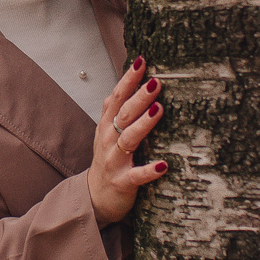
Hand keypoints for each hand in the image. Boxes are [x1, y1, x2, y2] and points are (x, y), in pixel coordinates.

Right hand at [88, 56, 165, 223]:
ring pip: (128, 140)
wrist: (95, 197)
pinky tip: (164, 165)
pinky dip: (150, 170)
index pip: (116, 98)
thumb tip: (127, 81)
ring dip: (143, 124)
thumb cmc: (108, 160)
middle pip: (123, 115)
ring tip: (158, 109)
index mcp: (107, 126)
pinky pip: (137, 175)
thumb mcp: (107, 132)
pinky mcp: (123, 182)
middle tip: (156, 82)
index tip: (142, 62)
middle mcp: (108, 141)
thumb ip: (115, 110)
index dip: (127, 80)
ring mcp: (114, 161)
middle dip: (139, 98)